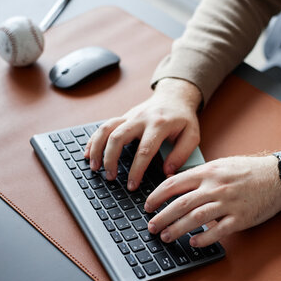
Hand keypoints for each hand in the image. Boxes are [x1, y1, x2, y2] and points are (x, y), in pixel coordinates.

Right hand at [84, 78, 202, 189]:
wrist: (174, 96)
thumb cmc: (183, 119)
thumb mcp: (192, 135)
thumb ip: (181, 154)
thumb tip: (167, 172)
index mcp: (160, 124)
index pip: (145, 150)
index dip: (136, 170)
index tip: (132, 185)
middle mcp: (141, 119)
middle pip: (118, 137)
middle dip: (111, 159)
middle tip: (111, 177)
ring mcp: (130, 116)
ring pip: (107, 129)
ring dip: (97, 148)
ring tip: (94, 167)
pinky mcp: (123, 117)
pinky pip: (104, 126)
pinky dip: (93, 139)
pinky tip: (87, 152)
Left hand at [144, 155, 280, 247]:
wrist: (278, 177)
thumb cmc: (249, 170)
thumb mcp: (221, 164)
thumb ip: (200, 174)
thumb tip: (176, 184)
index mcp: (208, 172)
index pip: (175, 183)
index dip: (157, 195)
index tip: (148, 205)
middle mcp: (216, 187)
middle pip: (181, 204)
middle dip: (162, 216)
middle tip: (151, 226)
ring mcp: (228, 203)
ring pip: (195, 218)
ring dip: (177, 229)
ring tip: (165, 236)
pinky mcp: (240, 218)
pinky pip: (218, 231)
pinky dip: (203, 238)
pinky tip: (193, 243)